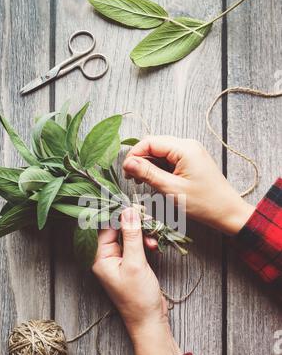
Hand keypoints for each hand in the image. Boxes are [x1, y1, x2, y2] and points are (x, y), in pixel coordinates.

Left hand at [92, 207, 180, 354]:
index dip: (119, 215)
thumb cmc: (138, 297)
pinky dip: (144, 243)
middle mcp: (106, 257)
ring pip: (128, 236)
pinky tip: (154, 246)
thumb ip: (131, 235)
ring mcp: (118, 261)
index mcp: (99, 257)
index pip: (105, 227)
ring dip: (142, 234)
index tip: (134, 207)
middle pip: (117, 230)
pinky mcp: (130, 264)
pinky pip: (135, 246)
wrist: (149, 320)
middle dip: (134, 224)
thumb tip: (128, 211)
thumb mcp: (135, 263)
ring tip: (154, 238)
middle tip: (149, 221)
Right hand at [123, 136, 254, 234]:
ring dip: (148, 165)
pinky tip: (154, 181)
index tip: (126, 172)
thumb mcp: (171, 189)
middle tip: (131, 179)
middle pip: (154, 145)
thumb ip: (148, 173)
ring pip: (160, 152)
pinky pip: (169, 159)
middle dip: (140, 160)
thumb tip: (128, 162)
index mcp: (184, 148)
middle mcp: (187, 145)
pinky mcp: (190, 161)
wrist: (227, 212)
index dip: (134, 155)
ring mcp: (190, 152)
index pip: (150, 142)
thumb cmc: (203, 203)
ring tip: (141, 181)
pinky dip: (158, 168)